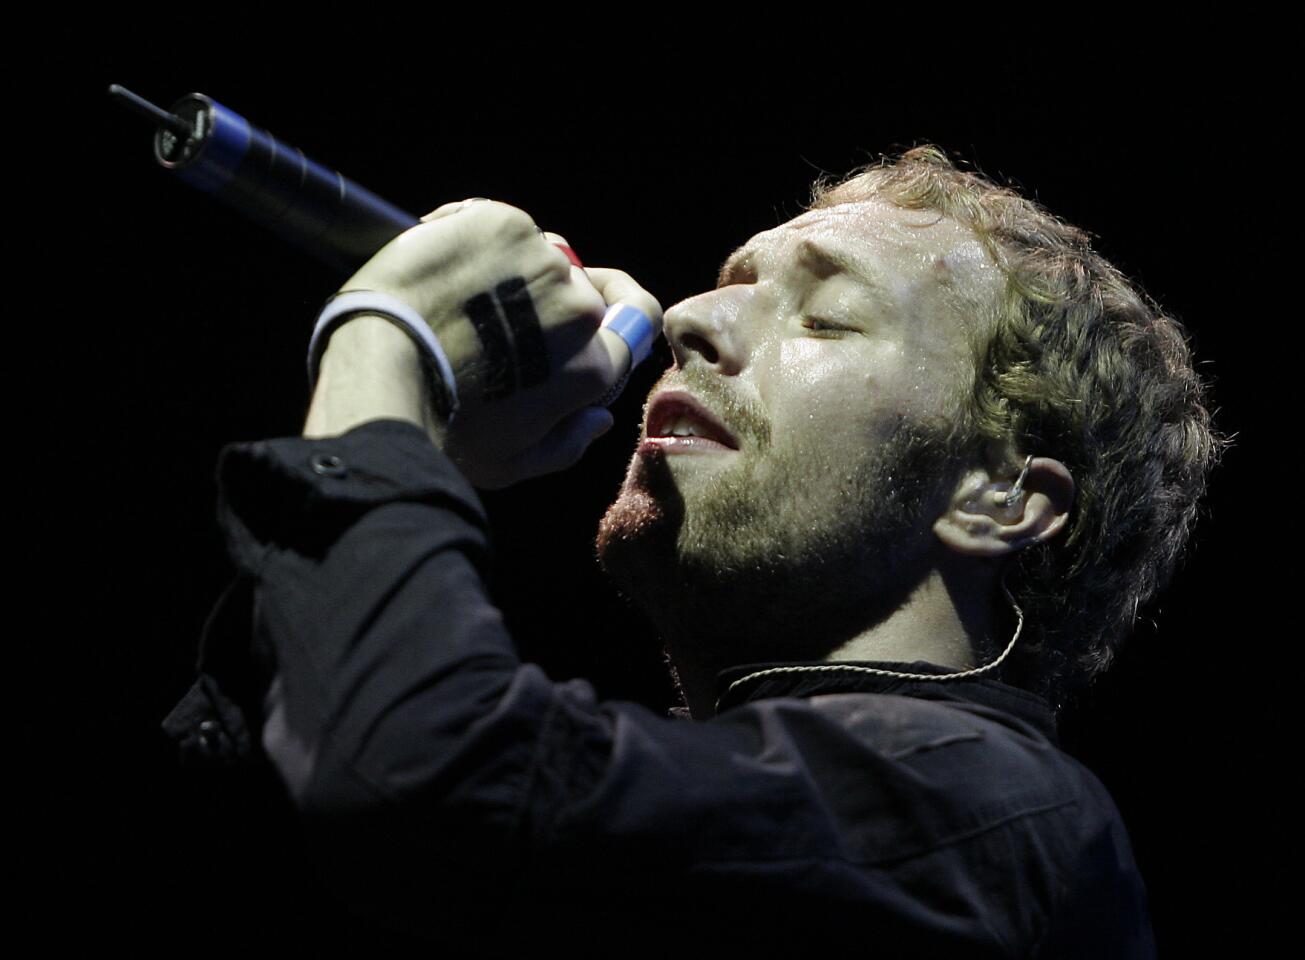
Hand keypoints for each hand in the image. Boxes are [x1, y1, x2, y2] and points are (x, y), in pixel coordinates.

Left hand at [325, 199, 661, 487]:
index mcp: (592, 366)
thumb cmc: (443, 427)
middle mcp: (579, 308)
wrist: (383, 370)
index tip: (571, 326)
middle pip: (579, 292)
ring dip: (508, 268)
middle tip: (491, 318)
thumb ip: (566, 444)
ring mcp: (542, 260)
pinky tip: (439, 261)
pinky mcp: (503, 223)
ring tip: (454, 295)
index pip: (629, 328)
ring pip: (538, 254)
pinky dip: (473, 235)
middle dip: (545, 302)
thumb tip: (599, 417)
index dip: (606, 326)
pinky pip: (499, 223)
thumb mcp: (509, 463)